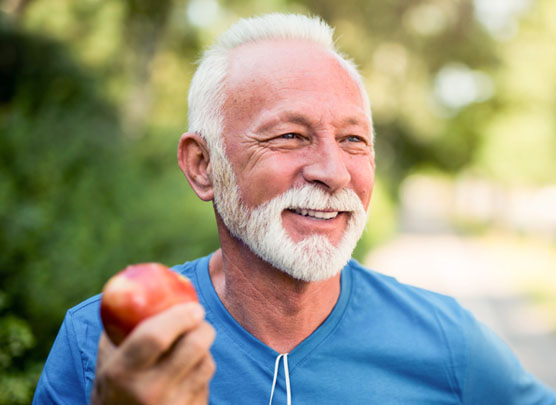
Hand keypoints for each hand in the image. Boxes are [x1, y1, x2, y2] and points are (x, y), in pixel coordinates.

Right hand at [91, 302, 215, 404]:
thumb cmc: (111, 392)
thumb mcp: (106, 364)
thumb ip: (117, 330)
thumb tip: (135, 290)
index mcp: (123, 373)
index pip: (156, 336)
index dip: (180, 316)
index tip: (193, 305)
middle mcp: (149, 392)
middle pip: (194, 346)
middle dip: (203, 326)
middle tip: (200, 319)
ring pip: (206, 364)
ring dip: (204, 350)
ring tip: (191, 347)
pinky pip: (206, 384)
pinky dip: (201, 372)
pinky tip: (188, 373)